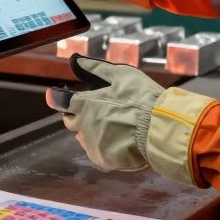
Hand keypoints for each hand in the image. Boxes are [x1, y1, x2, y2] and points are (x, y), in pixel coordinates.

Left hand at [56, 54, 219, 183]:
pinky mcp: (103, 159)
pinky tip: (120, 137)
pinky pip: (97, 150)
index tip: (58, 94)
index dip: (58, 96)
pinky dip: (104, 144)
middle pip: (70, 120)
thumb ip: (93, 68)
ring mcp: (92, 144)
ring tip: (115, 123)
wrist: (161, 128)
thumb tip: (74, 59)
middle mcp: (83, 126)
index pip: (59, 100)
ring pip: (84, 136)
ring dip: (92, 130)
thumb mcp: (119, 74)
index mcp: (84, 104)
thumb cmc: (142, 98)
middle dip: (78, 114)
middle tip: (97, 108)